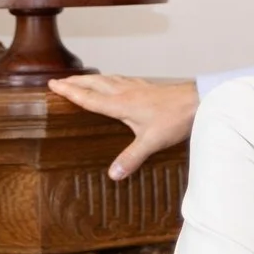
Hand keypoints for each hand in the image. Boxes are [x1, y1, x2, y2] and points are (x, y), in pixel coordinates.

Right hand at [50, 74, 200, 179]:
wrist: (199, 100)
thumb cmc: (175, 118)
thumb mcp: (151, 141)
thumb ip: (131, 158)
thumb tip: (113, 175)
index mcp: (121, 104)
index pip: (88, 97)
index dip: (70, 92)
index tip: (53, 85)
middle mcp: (125, 92)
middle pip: (94, 84)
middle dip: (75, 82)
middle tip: (58, 81)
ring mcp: (137, 87)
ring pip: (108, 79)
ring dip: (91, 78)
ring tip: (80, 79)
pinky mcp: (148, 87)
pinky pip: (122, 80)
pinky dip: (110, 79)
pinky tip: (114, 82)